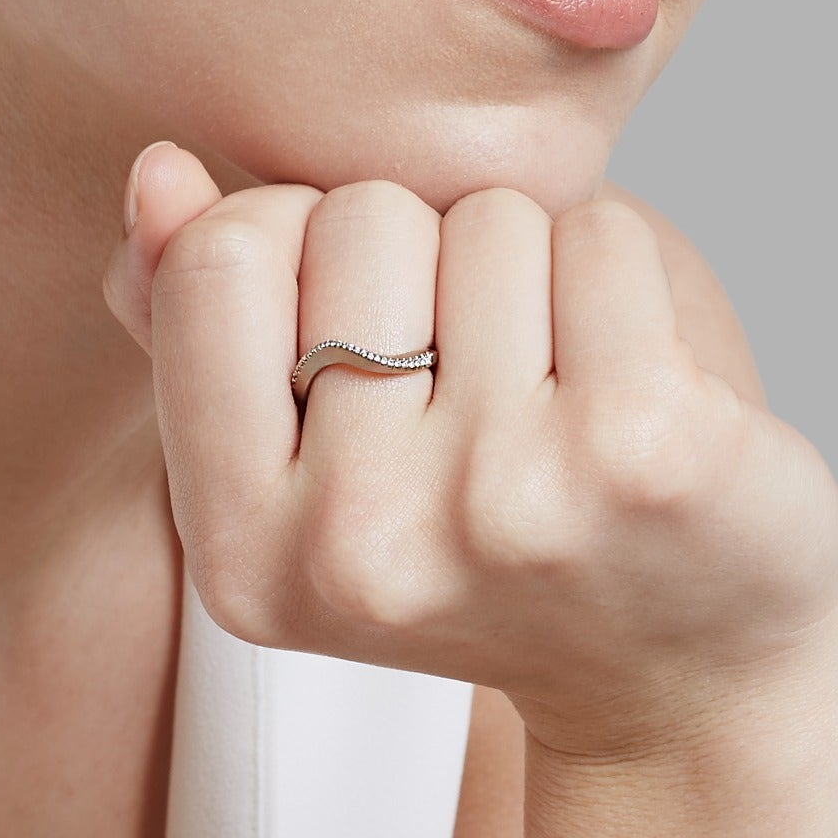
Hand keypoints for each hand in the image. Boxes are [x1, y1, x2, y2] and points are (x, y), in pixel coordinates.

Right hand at [102, 142, 837, 758]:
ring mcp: (503, 502)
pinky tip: (632, 380)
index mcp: (239, 550)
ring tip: (548, 388)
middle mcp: (356, 544)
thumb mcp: (301, 456)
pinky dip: (618, 275)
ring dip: (524, 268)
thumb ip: (201, 317)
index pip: (219, 262)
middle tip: (465, 378)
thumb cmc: (474, 536)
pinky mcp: (646, 454)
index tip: (349, 316)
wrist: (678, 666)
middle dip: (419, 253)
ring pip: (487, 219)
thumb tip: (158, 172)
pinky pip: (600, 238)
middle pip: (357, 220)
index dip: (290, 242)